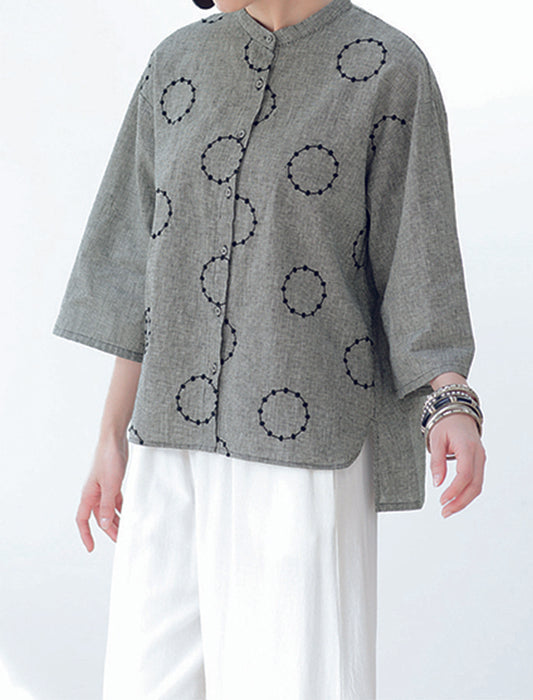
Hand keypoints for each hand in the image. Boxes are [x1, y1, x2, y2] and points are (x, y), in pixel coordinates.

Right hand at [75, 435, 127, 550]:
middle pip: (98, 517)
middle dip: (108, 530)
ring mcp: (103, 488)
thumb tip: (103, 524)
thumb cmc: (108, 459)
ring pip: (108, 510)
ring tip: (126, 530)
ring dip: (116, 520)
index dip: (86, 535)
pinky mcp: (113, 483)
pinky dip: (121, 508)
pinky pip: (115, 501)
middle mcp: (94, 493)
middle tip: (119, 540)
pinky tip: (128, 514)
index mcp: (88, 495)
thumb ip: (106, 505)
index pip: (82, 520)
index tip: (91, 548)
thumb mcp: (110, 485)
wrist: (114, 440)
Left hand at [428, 412, 485, 517]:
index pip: (465, 474)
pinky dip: (467, 493)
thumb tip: (437, 483)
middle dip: (460, 501)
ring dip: (464, 500)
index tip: (442, 500)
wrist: (458, 413)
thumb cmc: (445, 424)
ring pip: (478, 486)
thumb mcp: (436, 440)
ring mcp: (481, 459)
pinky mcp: (479, 462)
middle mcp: (478, 454)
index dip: (454, 490)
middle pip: (475, 484)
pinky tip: (455, 500)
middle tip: (445, 512)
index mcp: (467, 447)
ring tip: (448, 510)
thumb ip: (437, 462)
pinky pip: (476, 481)